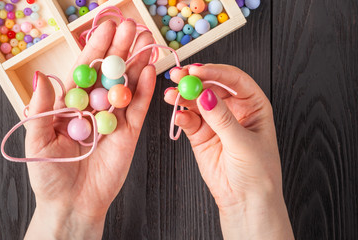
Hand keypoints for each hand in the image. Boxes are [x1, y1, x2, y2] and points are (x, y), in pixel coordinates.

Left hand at [24, 20, 154, 238]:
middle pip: (109, 73)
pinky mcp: (129, 132)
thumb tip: (43, 77)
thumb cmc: (50, 176)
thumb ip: (41, 109)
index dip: (95, 48)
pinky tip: (149, 70)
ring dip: (136, 64)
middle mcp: (95, 108)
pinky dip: (144, 89)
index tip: (106, 27)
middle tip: (131, 27)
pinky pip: (138, 107)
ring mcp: (114, 119)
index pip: (85, 70)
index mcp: (72, 105)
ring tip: (146, 43)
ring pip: (127, 86)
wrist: (74, 204)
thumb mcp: (38, 141)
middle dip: (120, 49)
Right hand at [165, 64, 293, 239]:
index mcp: (252, 104)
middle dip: (194, 80)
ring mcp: (215, 121)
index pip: (233, 80)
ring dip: (183, 97)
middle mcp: (233, 109)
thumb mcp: (243, 143)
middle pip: (211, 86)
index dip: (215, 72)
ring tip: (171, 95)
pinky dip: (181, 117)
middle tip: (178, 76)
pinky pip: (188, 120)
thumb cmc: (257, 172)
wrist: (245, 201)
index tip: (197, 71)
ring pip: (196, 101)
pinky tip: (178, 116)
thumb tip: (206, 95)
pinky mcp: (200, 134)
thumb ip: (222, 119)